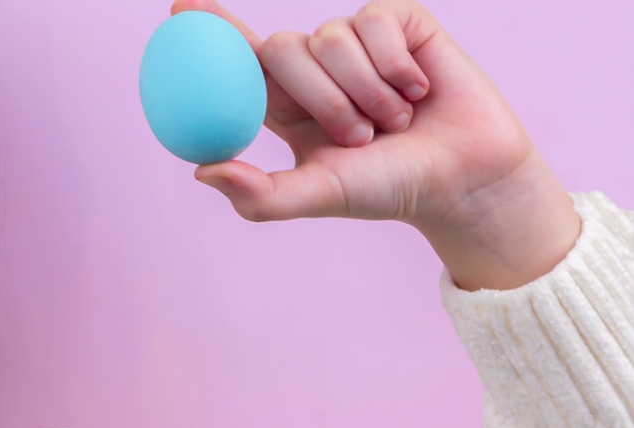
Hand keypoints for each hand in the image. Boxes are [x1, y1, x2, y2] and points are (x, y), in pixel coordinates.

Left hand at [179, 0, 580, 289]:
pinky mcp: (399, 22)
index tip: (180, 9)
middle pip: (281, 47)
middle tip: (359, 136)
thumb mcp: (318, 194)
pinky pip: (375, 23)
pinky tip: (419, 90)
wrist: (461, 178)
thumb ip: (260, 194)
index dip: (210, 27)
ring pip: (331, 39)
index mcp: (284, 102)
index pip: (237, 55)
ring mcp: (356, 41)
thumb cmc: (388, 188)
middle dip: (321, 98)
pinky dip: (395, 66)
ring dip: (366, 91)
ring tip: (394, 121)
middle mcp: (314, 66)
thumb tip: (202, 170)